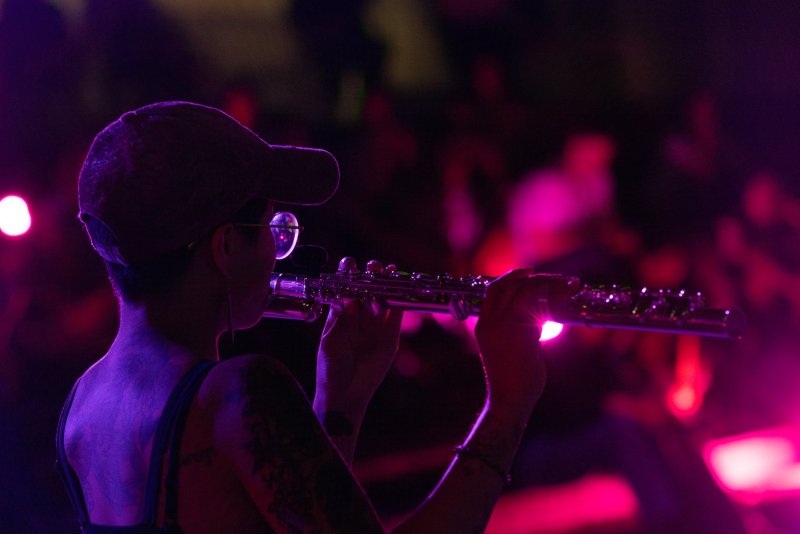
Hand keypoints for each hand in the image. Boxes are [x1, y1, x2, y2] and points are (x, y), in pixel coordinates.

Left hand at [315, 259, 402, 415]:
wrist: (345, 393)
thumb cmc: (330, 368)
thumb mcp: (330, 341)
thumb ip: (342, 320)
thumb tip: (352, 299)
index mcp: (340, 314)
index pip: (345, 288)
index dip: (348, 275)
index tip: (350, 264)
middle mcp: (358, 317)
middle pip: (366, 289)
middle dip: (370, 274)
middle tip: (372, 266)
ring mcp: (375, 326)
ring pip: (383, 298)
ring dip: (386, 283)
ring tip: (388, 270)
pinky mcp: (390, 336)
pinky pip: (396, 314)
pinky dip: (398, 300)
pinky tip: (399, 288)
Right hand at [475, 269, 575, 409]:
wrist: (509, 401)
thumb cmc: (514, 381)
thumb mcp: (512, 350)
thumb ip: (521, 331)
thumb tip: (540, 319)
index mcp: (483, 326)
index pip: (494, 291)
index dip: (512, 277)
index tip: (531, 273)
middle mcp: (489, 322)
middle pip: (506, 284)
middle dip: (532, 276)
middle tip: (556, 277)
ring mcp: (502, 325)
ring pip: (524, 289)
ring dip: (548, 282)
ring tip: (568, 284)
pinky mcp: (519, 330)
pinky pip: (536, 302)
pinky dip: (553, 295)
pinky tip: (567, 296)